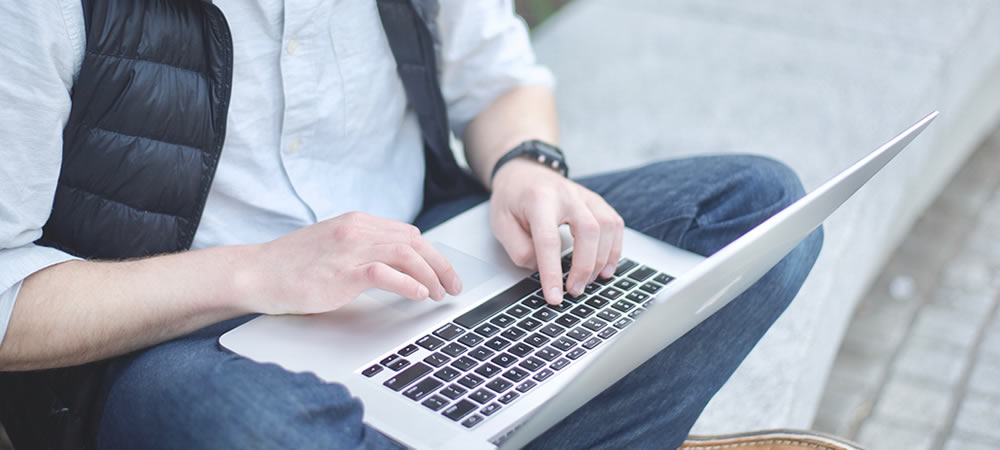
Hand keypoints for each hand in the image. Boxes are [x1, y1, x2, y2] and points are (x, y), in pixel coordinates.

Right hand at [241, 212, 461, 314]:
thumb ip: (363, 248)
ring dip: (430, 276)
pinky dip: (407, 283)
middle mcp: (357, 230)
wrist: (256, 272)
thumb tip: (397, 264)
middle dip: (440, 265)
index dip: (432, 255)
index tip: (444, 274)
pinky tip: (418, 295)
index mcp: (357, 222)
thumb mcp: (334, 247)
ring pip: (406, 254)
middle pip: (414, 242)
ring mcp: (349, 249)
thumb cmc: (292, 265)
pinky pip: (384, 273)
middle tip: (453, 287)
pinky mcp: (341, 272)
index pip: (408, 234)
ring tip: (438, 294)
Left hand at [490, 159, 623, 304]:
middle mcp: (566, 194)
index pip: (549, 240)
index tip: (554, 296)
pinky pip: (615, 224)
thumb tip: (542, 270)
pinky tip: (606, 267)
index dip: (552, 271)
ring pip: (607, 226)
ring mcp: (585, 196)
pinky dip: (614, 249)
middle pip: (588, 230)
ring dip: (602, 260)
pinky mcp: (596, 201)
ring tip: (589, 282)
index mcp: (539, 199)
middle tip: (574, 291)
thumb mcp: (501, 225)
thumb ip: (520, 249)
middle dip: (584, 267)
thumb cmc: (512, 199)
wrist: (523, 172)